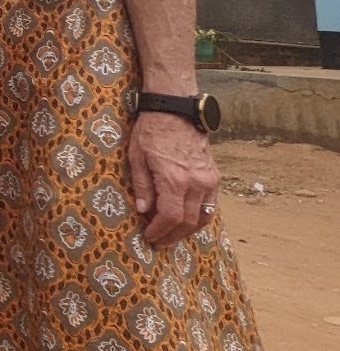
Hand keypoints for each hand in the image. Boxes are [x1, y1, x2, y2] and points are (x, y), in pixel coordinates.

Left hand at [127, 110, 220, 247]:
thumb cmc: (152, 131)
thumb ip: (142, 186)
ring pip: (203, 217)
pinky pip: (210, 205)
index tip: (149, 237)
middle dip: (172, 235)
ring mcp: (208, 180)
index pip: (170, 217)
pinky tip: (185, 219)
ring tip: (171, 234)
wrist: (176, 110)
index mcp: (174, 179)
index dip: (159, 231)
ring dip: (187, 230)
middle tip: (158, 241)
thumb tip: (142, 210)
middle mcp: (196, 183)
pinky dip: (199, 217)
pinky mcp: (214, 176)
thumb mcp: (137, 157)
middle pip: (188, 222)